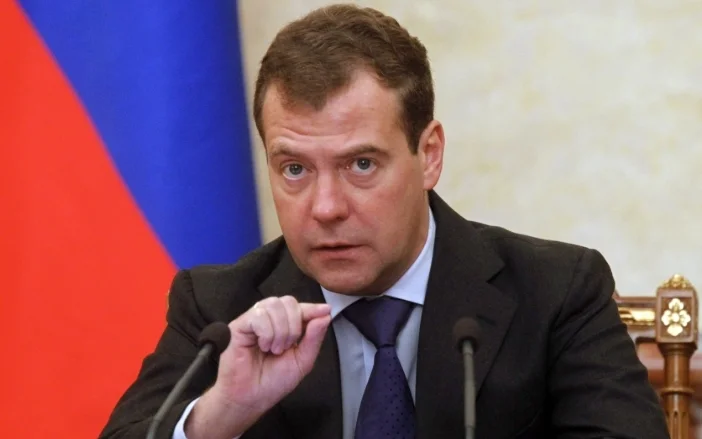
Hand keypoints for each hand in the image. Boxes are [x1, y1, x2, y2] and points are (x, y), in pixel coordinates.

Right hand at [185, 296, 331, 438]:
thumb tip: (324, 315)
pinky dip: (266, 333)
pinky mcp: (239, 325)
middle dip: (294, 325)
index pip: (299, 307)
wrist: (251, 399)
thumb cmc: (273, 382)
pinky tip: (263, 347)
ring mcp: (253, 321)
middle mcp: (269, 319)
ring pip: (273, 305)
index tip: (325, 310)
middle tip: (286, 347)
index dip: (312, 308)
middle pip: (288, 301)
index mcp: (285, 326)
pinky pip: (258, 315)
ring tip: (274, 350)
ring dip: (280, 330)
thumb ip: (313, 338)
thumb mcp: (302, 361)